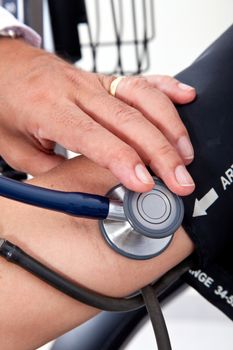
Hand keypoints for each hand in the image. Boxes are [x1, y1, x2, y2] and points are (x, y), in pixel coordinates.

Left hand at [0, 38, 195, 193]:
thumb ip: (50, 169)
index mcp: (49, 109)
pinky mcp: (103, 78)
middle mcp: (77, 92)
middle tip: (180, 180)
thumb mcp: (14, 148)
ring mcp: (93, 82)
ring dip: (169, 126)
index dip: (123, 160)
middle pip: (128, 120)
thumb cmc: (6, 104)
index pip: (94, 136)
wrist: (5, 66)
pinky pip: (139, 80)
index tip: (144, 183)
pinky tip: (185, 98)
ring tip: (185, 154)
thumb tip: (81, 190)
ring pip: (141, 98)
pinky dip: (166, 89)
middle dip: (160, 153)